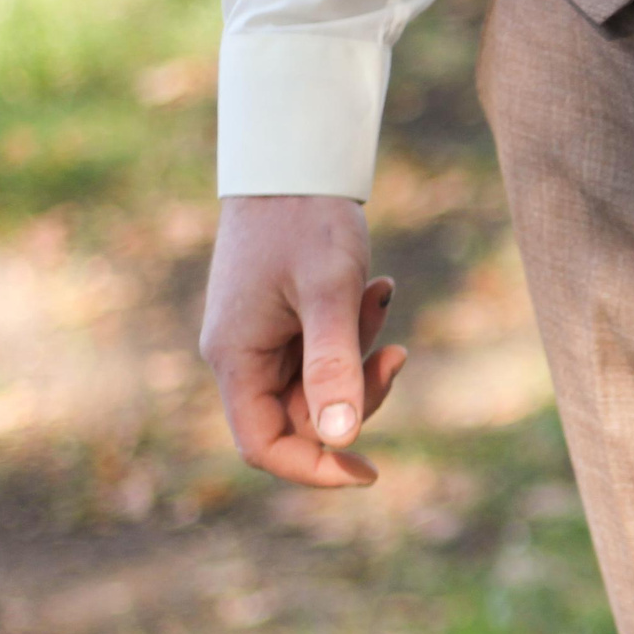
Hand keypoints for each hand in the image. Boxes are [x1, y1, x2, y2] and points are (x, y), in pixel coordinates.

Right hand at [200, 196, 407, 486]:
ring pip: (323, 389)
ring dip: (363, 358)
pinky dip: (359, 334)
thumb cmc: (306, 220)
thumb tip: (342, 438)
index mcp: (235, 357)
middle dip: (358, 396)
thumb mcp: (329, 292)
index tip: (369, 471)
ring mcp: (263, 342)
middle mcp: (242, 357)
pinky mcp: (287, 325)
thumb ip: (333, 364)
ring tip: (380, 296)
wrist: (294, 162)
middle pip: (304, 420)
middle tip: (397, 354)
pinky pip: (329, 355)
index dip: (313, 467)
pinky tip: (378, 290)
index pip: (263, 446)